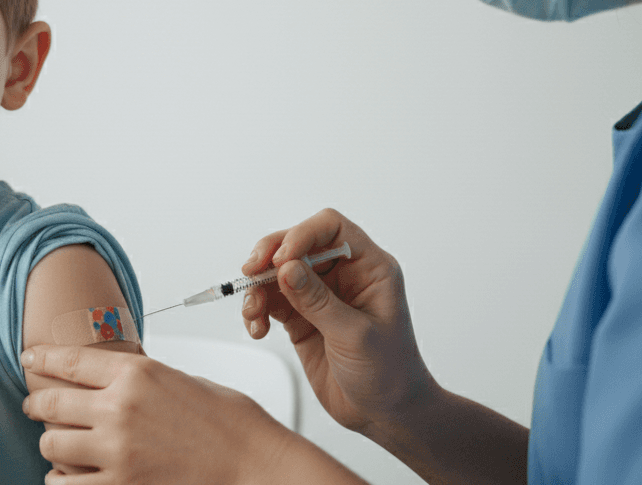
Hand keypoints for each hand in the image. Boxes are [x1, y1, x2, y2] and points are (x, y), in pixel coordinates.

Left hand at [19, 345, 291, 484]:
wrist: (257, 466)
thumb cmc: (232, 425)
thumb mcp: (183, 382)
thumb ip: (143, 380)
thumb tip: (114, 383)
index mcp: (137, 374)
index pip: (69, 360)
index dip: (41, 358)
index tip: (28, 358)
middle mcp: (119, 409)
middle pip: (50, 402)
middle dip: (36, 404)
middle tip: (33, 406)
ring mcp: (117, 451)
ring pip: (51, 446)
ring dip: (51, 447)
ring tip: (57, 448)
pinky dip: (61, 481)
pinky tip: (67, 478)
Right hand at [240, 208, 436, 437]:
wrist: (386, 414)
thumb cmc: (390, 374)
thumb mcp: (355, 335)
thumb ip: (318, 300)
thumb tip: (287, 268)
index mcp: (369, 268)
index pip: (331, 228)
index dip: (302, 234)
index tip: (280, 258)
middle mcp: (343, 276)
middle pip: (297, 244)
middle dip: (269, 257)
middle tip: (251, 272)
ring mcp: (319, 296)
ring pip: (277, 273)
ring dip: (258, 288)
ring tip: (254, 312)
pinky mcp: (301, 317)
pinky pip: (270, 301)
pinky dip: (257, 310)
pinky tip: (258, 328)